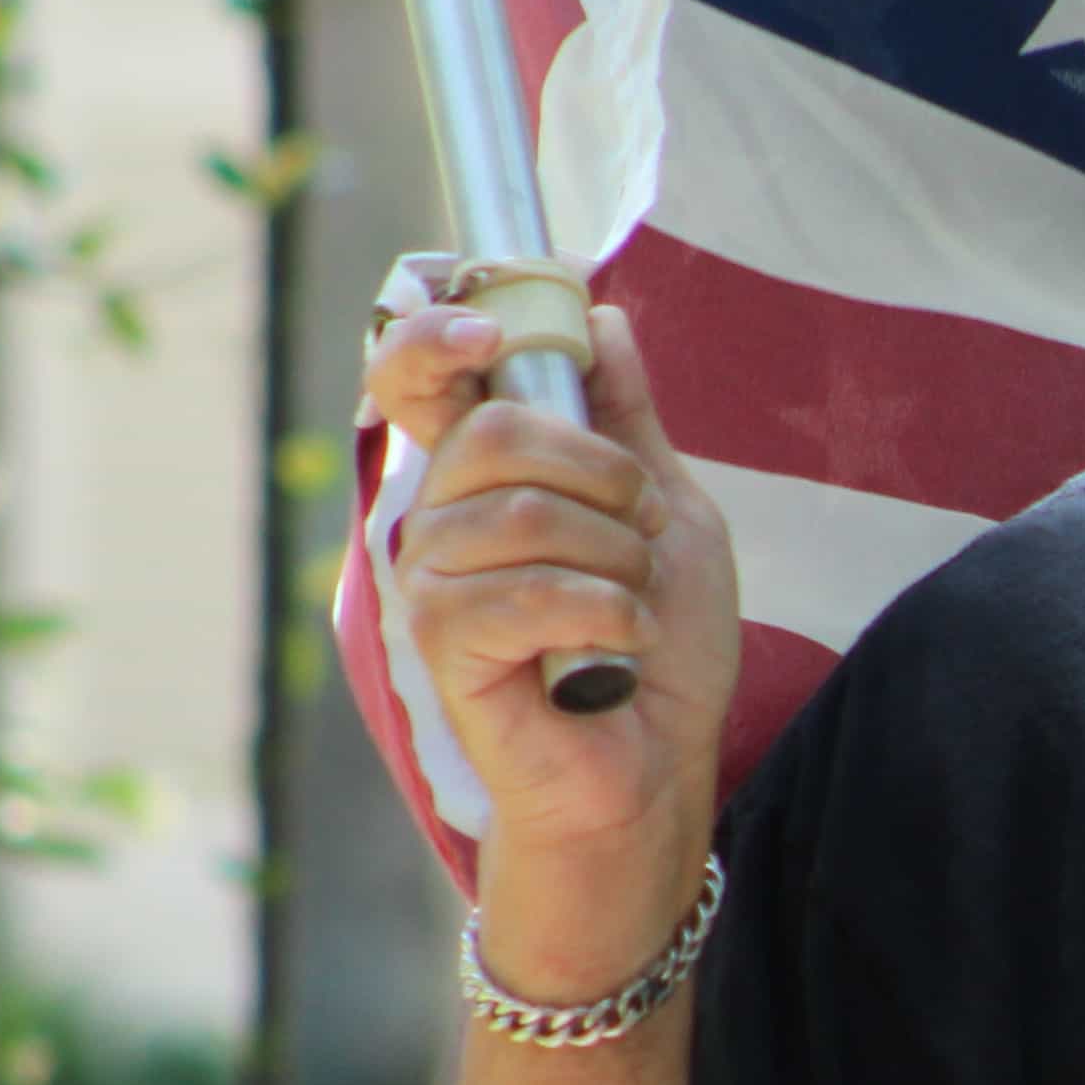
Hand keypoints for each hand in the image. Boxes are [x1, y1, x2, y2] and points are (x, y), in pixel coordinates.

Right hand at [365, 289, 740, 987]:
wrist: (657, 767)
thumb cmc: (659, 648)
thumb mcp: (669, 513)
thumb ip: (629, 421)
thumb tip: (603, 317)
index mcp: (486, 476)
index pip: (416, 376)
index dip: (436, 334)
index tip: (491, 325)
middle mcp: (442, 518)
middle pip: (495, 432)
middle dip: (602, 476)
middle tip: (639, 534)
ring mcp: (432, 581)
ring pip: (521, 514)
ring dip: (614, 559)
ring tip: (632, 607)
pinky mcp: (440, 645)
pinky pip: (521, 592)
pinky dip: (601, 615)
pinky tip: (618, 650)